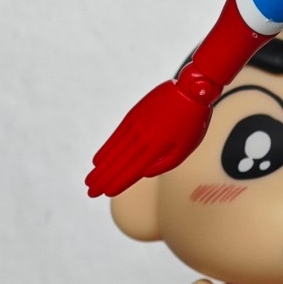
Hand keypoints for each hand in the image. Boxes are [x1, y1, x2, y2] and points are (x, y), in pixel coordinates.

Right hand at [86, 79, 212, 197]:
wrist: (191, 89)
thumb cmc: (193, 121)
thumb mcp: (187, 147)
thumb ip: (165, 163)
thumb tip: (143, 173)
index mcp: (158, 148)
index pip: (134, 170)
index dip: (119, 183)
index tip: (105, 193)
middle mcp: (144, 138)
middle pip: (119, 163)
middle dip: (103, 179)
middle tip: (90, 192)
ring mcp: (136, 125)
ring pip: (114, 151)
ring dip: (101, 168)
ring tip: (89, 180)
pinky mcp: (133, 115)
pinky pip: (116, 136)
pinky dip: (106, 149)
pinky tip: (97, 160)